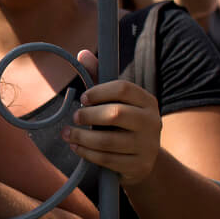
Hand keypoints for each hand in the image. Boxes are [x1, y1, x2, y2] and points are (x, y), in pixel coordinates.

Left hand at [65, 50, 162, 186]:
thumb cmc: (123, 124)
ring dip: (81, 137)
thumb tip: (82, 53)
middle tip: (74, 117)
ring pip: (108, 141)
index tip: (83, 98)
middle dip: (88, 115)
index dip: (99, 91)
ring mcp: (147, 145)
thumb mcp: (115, 101)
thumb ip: (99, 78)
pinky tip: (76, 147)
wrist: (143, 160)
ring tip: (68, 133)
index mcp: (147, 101)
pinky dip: (87, 153)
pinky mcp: (139, 165)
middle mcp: (152, 121)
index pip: (124, 88)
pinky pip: (107, 160)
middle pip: (116, 114)